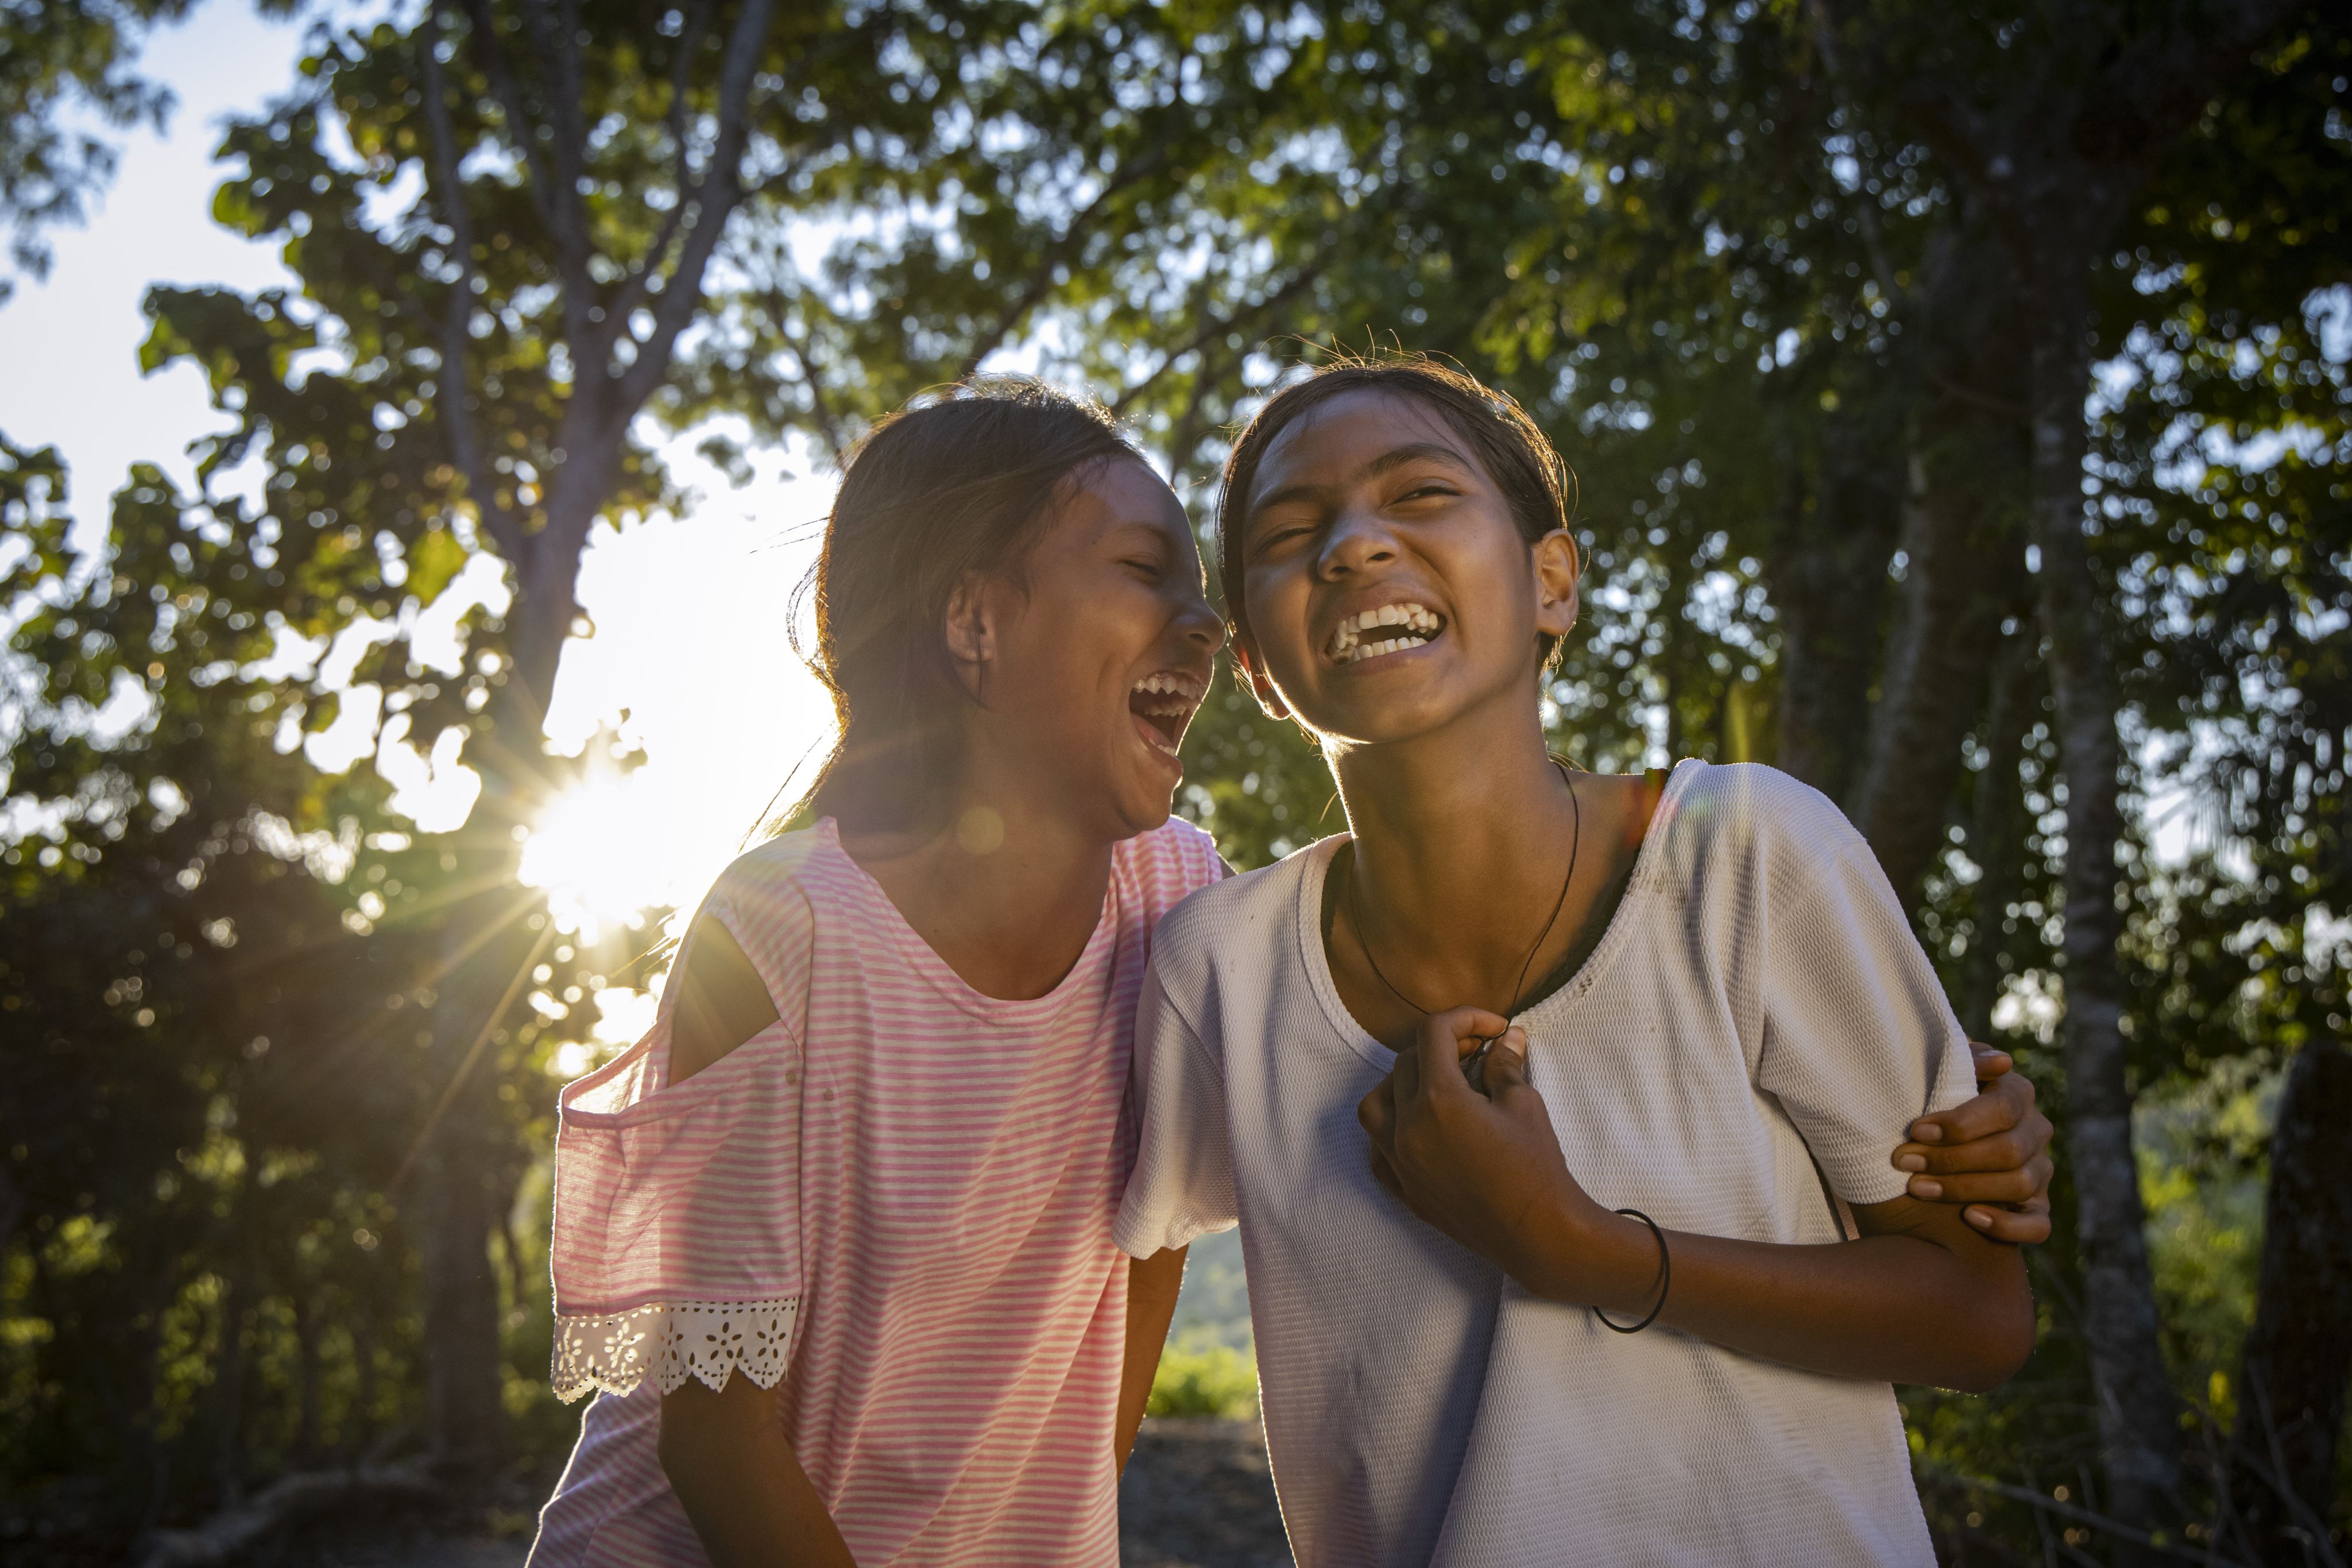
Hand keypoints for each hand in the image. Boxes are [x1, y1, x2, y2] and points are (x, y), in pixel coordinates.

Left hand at [1357, 1007, 1597, 1293]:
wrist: (1538, 1232)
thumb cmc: (1535, 1167)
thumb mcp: (1523, 1104)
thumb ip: (1504, 1065)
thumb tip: (1506, 1038)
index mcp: (1438, 1100)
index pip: (1434, 1034)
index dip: (1465, 1018)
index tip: (1493, 1028)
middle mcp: (1409, 1128)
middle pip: (1405, 1064)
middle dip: (1440, 1047)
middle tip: (1475, 1052)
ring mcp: (1401, 1162)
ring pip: (1375, 1106)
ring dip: (1400, 1084)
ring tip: (1436, 1085)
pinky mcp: (1406, 1191)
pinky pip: (1378, 1152)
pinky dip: (1390, 1132)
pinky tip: (1419, 1129)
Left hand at [1889, 1043, 2054, 1243]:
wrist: (1930, 1141)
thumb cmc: (1932, 1099)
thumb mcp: (1940, 1073)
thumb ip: (1966, 1062)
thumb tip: (2002, 1063)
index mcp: (2017, 1094)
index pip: (2002, 1110)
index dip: (1960, 1124)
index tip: (1915, 1130)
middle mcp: (2036, 1132)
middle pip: (2008, 1151)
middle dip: (1951, 1158)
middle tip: (1903, 1161)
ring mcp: (2039, 1172)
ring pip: (2019, 1185)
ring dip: (1964, 1188)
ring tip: (1916, 1187)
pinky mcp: (2036, 1208)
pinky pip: (2038, 1226)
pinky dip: (2007, 1225)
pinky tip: (1970, 1217)